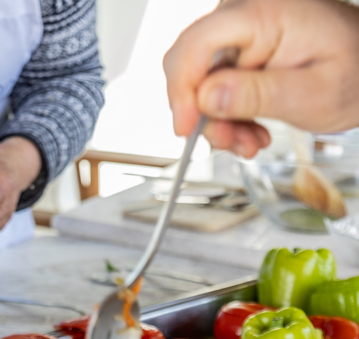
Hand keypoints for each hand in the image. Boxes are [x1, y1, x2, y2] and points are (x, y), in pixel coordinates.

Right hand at [164, 0, 358, 157]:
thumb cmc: (358, 72)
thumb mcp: (315, 94)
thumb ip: (259, 95)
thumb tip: (207, 98)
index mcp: (265, 12)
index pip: (197, 45)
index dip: (183, 90)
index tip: (187, 127)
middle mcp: (245, 15)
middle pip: (190, 65)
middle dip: (202, 112)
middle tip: (226, 140)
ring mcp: (239, 33)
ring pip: (199, 82)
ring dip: (217, 120)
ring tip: (247, 140)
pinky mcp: (238, 50)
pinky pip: (213, 85)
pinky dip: (225, 114)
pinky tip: (248, 129)